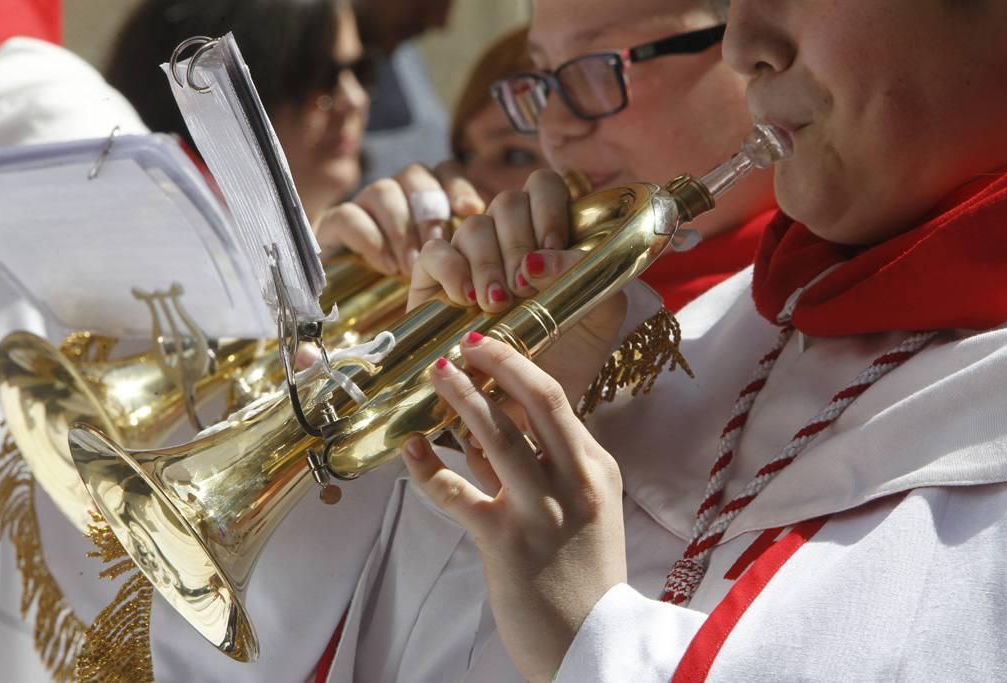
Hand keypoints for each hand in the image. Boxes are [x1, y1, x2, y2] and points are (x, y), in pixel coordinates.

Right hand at [314, 161, 484, 275]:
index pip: (446, 170)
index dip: (459, 186)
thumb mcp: (446, 269)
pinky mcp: (332, 225)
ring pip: (383, 190)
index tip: (471, 211)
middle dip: (429, 212)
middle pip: (415, 174)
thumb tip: (487, 230)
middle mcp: (396, 192)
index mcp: (427, 196)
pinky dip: (370, 240)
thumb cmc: (413, 287)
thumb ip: (465, 247)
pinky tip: (387, 266)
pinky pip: (348, 215)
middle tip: (437, 246)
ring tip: (411, 267)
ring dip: (401, 229)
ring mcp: (363, 206)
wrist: (352, 304)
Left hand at [401, 333, 626, 682]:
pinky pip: (455, 491)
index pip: (556, 402)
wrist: (591, 644)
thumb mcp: (578, 512)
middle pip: (535, 401)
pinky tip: (411, 449)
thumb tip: (483, 434)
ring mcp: (539, 509)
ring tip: (436, 372)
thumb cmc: (583, 578)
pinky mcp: (504, 540)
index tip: (487, 349)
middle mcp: (573, 481)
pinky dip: (428, 466)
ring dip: (462, 397)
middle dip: (495, 364)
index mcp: (595, 470)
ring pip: (497, 435)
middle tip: (462, 345)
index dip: (517, 367)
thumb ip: (538, 471)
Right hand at [409, 168, 626, 404]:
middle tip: (526, 287)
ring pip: (474, 226)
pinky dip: (452, 269)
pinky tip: (467, 298)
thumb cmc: (570, 358)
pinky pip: (435, 251)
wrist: (533, 406)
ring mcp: (471, 258)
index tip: (553, 245)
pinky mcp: (434, 281)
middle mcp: (509, 239)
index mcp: (550, 234)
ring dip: (489, 262)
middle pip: (508, 202)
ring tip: (498, 304)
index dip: (549, 206)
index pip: (545, 186)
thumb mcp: (602, 313)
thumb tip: (540, 258)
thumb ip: (590, 272)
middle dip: (519, 241)